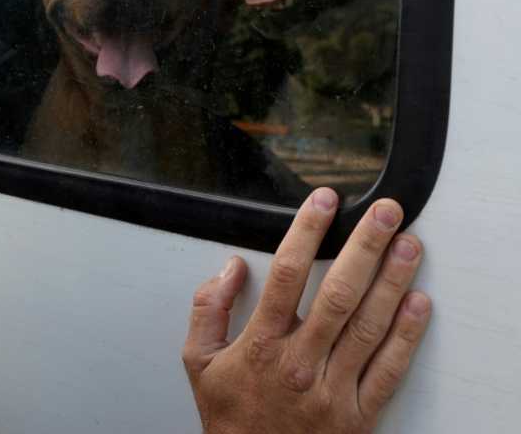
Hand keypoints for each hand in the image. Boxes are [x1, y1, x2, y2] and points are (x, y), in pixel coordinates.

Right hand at [182, 188, 430, 433]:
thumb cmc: (231, 418)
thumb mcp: (198, 361)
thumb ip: (208, 308)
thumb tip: (230, 268)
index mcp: (262, 344)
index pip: (288, 273)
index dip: (308, 231)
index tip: (323, 202)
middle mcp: (301, 362)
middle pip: (340, 292)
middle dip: (366, 246)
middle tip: (385, 213)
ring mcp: (334, 389)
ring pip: (370, 325)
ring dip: (393, 280)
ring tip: (409, 246)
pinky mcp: (358, 414)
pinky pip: (389, 369)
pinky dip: (407, 335)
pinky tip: (417, 304)